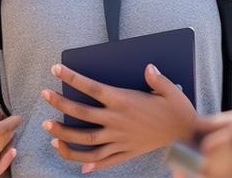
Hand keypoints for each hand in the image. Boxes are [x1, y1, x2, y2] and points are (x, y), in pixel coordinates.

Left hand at [42, 63, 195, 172]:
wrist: (187, 136)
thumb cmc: (178, 110)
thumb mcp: (169, 89)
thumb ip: (155, 78)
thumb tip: (147, 67)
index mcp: (124, 100)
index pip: (91, 87)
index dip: (72, 78)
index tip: (56, 70)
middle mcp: (117, 120)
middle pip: (81, 113)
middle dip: (59, 104)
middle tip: (44, 96)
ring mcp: (119, 138)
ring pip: (85, 139)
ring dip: (65, 136)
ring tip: (49, 131)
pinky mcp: (126, 152)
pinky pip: (104, 160)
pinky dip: (89, 163)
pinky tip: (78, 164)